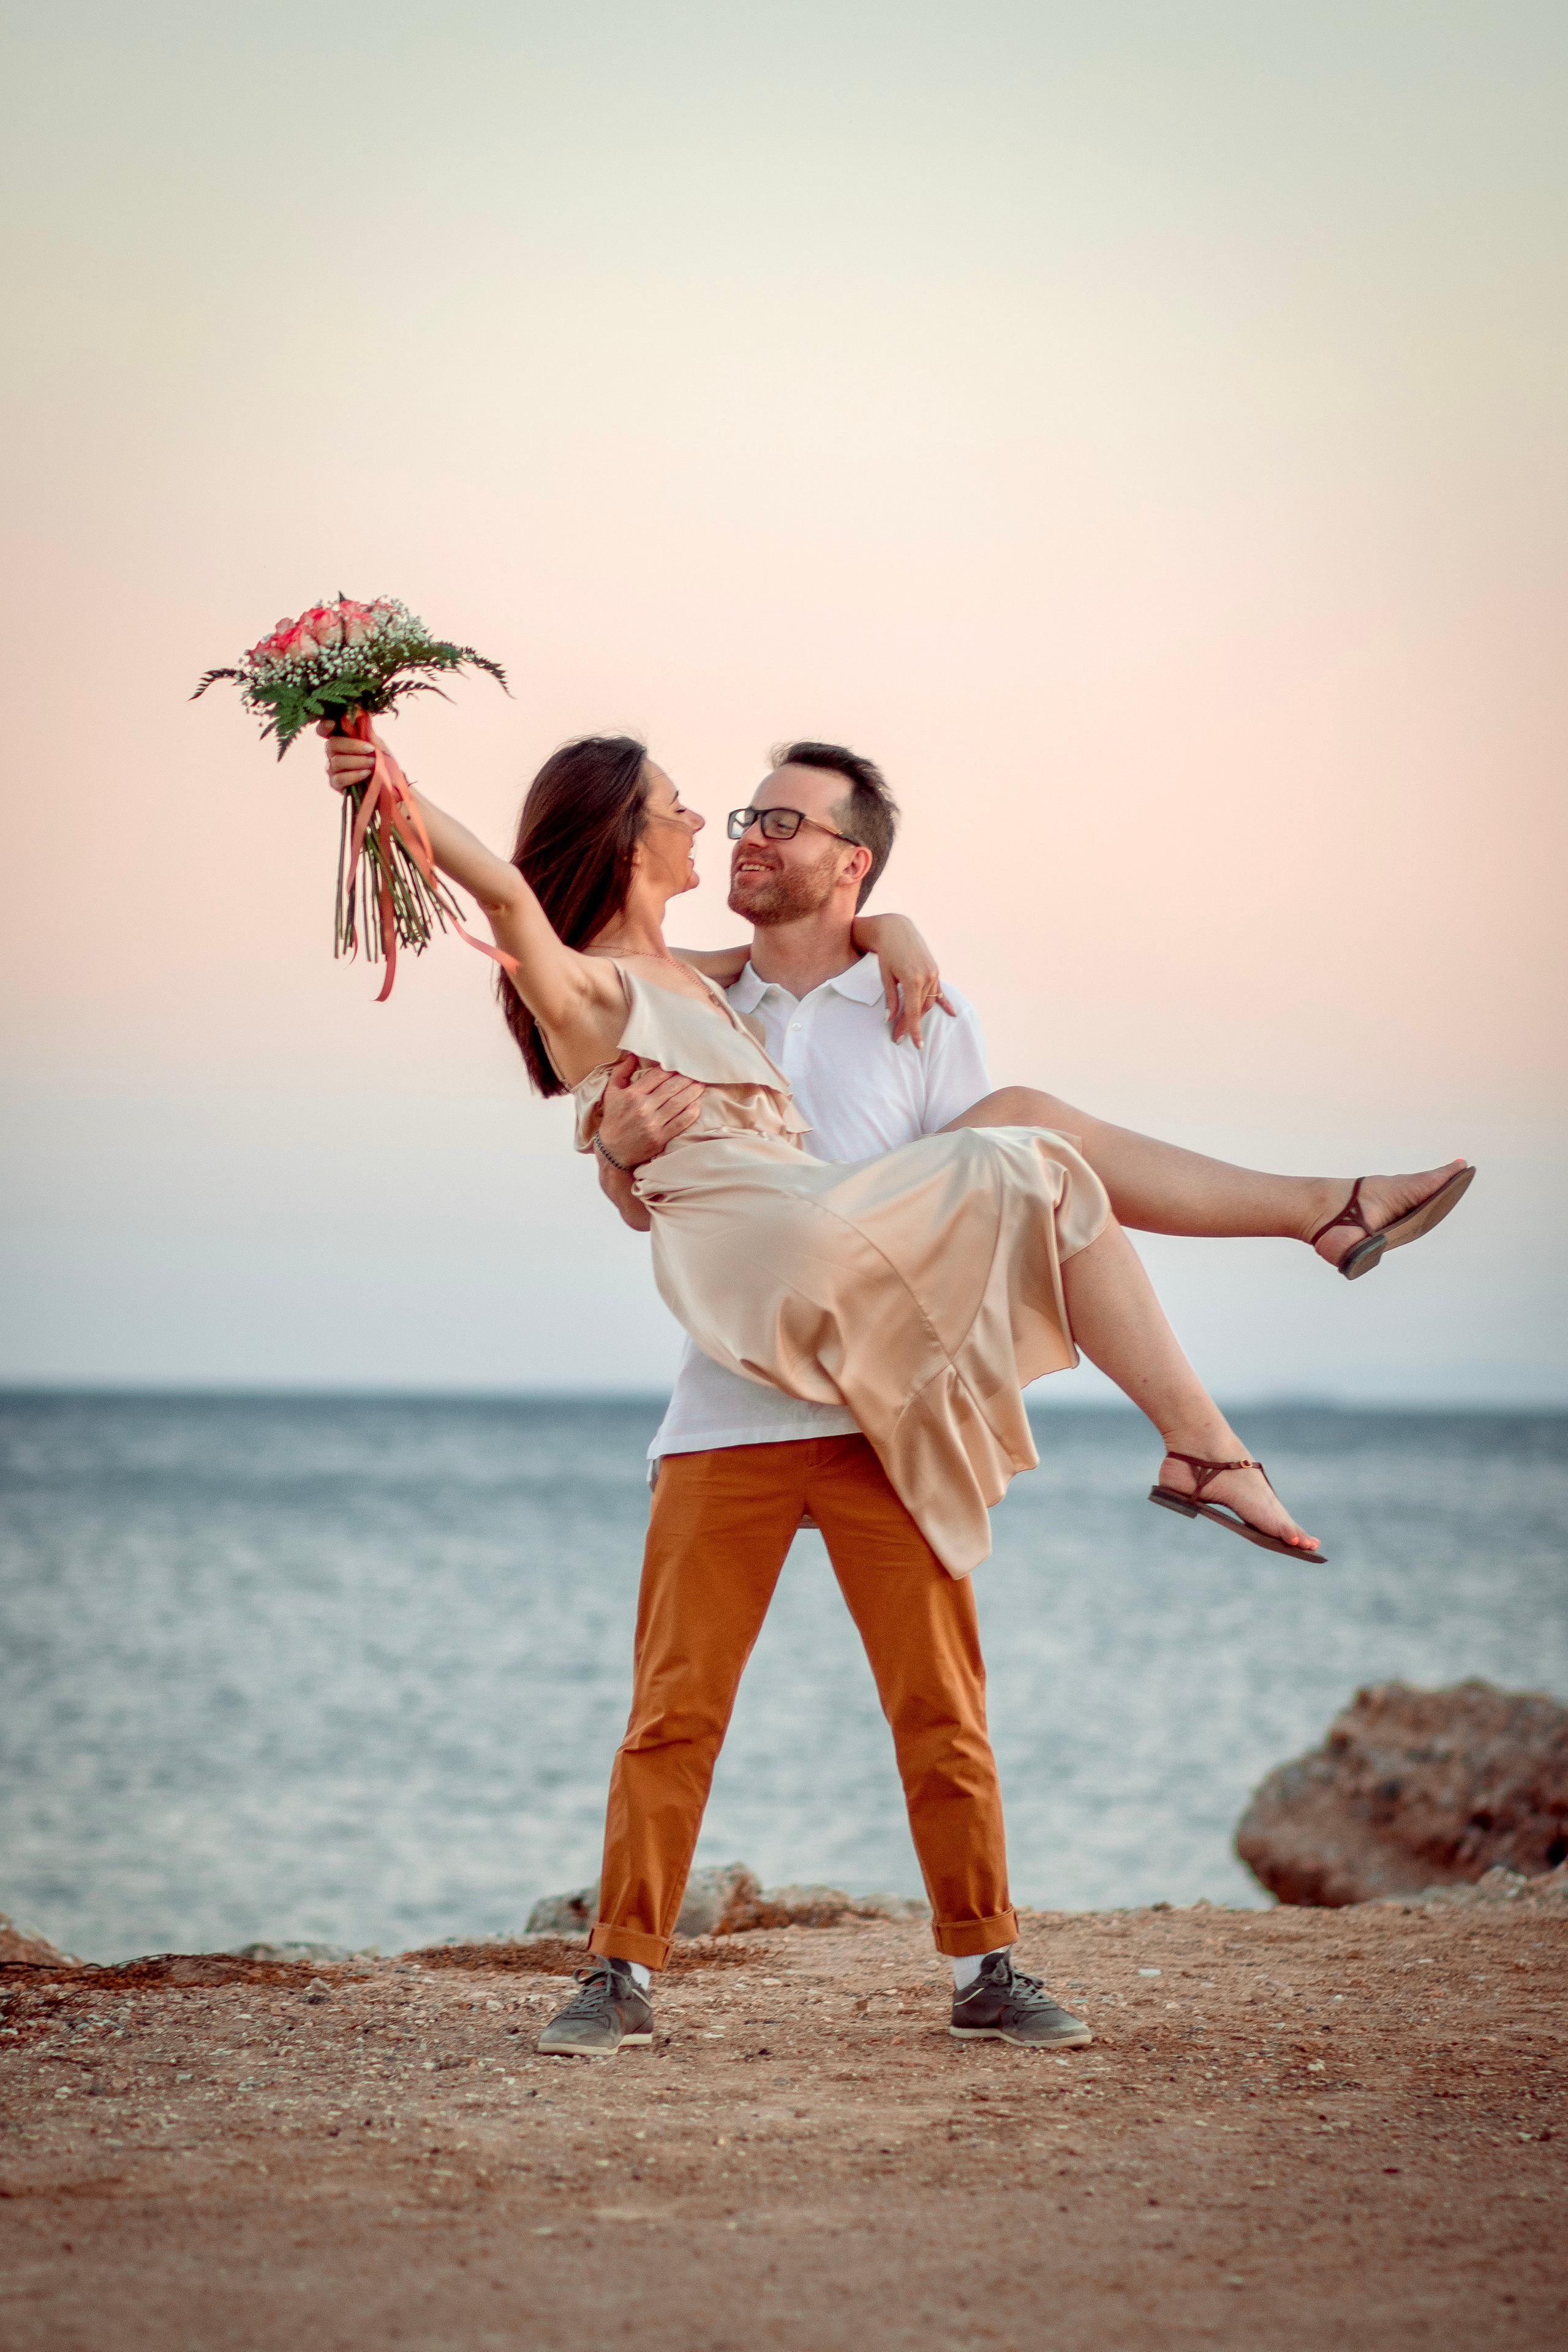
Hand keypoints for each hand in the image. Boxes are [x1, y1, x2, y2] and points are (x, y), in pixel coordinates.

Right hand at [318, 717, 378, 796]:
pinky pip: (340, 778)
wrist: (388, 783)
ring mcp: (332, 768)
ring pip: (336, 761)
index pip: (323, 730)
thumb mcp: (378, 743)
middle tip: (370, 749)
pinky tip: (366, 773)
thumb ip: (367, 729)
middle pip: (332, 744)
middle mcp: (332, 752)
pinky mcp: (336, 783)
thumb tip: (361, 710)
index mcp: (340, 738)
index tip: (333, 723)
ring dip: (357, 761)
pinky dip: (354, 775)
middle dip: (352, 746)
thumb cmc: (380, 760)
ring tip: (372, 762)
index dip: (324, 726)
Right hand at [598, 1052, 702, 1167]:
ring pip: (678, 1103)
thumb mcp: (611, 1092)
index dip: (672, 1069)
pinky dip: (691, 1113)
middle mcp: (643, 1107)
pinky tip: (697, 1105)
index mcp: (632, 1094)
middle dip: (687, 1079)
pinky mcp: (660, 1137)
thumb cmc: (613, 1118)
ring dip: (693, 1092)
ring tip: (701, 1085)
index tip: (681, 1066)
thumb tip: (633, 1055)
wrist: (612, 1150)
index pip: (658, 1076)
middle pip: (671, 1088)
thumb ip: (621, 1071)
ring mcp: (653, 1123)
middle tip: (697, 1073)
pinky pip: (680, 1123)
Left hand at [852, 913, 954, 1046]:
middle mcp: (927, 977)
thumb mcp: (886, 977)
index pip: (913, 1012)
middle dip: (910, 1024)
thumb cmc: (886, 952)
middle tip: (898, 1036)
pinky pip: (939, 990)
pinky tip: (953, 1013)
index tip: (914, 1044)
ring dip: (920, 1014)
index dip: (912, 1029)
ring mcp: (933, 973)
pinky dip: (944, 1002)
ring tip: (909, 1026)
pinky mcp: (935, 970)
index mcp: (913, 980)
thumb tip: (889, 1019)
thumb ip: (891, 999)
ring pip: (929, 1001)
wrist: (895, 929)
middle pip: (920, 1009)